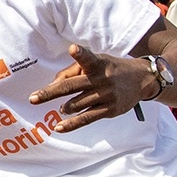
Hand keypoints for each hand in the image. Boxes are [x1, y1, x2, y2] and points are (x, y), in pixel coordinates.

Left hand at [30, 43, 154, 130]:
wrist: (142, 80)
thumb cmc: (110, 69)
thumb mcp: (96, 62)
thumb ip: (72, 70)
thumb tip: (51, 84)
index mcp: (97, 63)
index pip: (87, 58)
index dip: (79, 54)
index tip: (73, 49)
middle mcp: (102, 79)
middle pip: (72, 86)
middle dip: (50, 92)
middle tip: (33, 98)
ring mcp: (106, 95)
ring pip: (77, 104)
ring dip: (65, 107)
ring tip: (61, 108)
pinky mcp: (110, 109)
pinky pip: (87, 118)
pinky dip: (71, 124)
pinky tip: (59, 127)